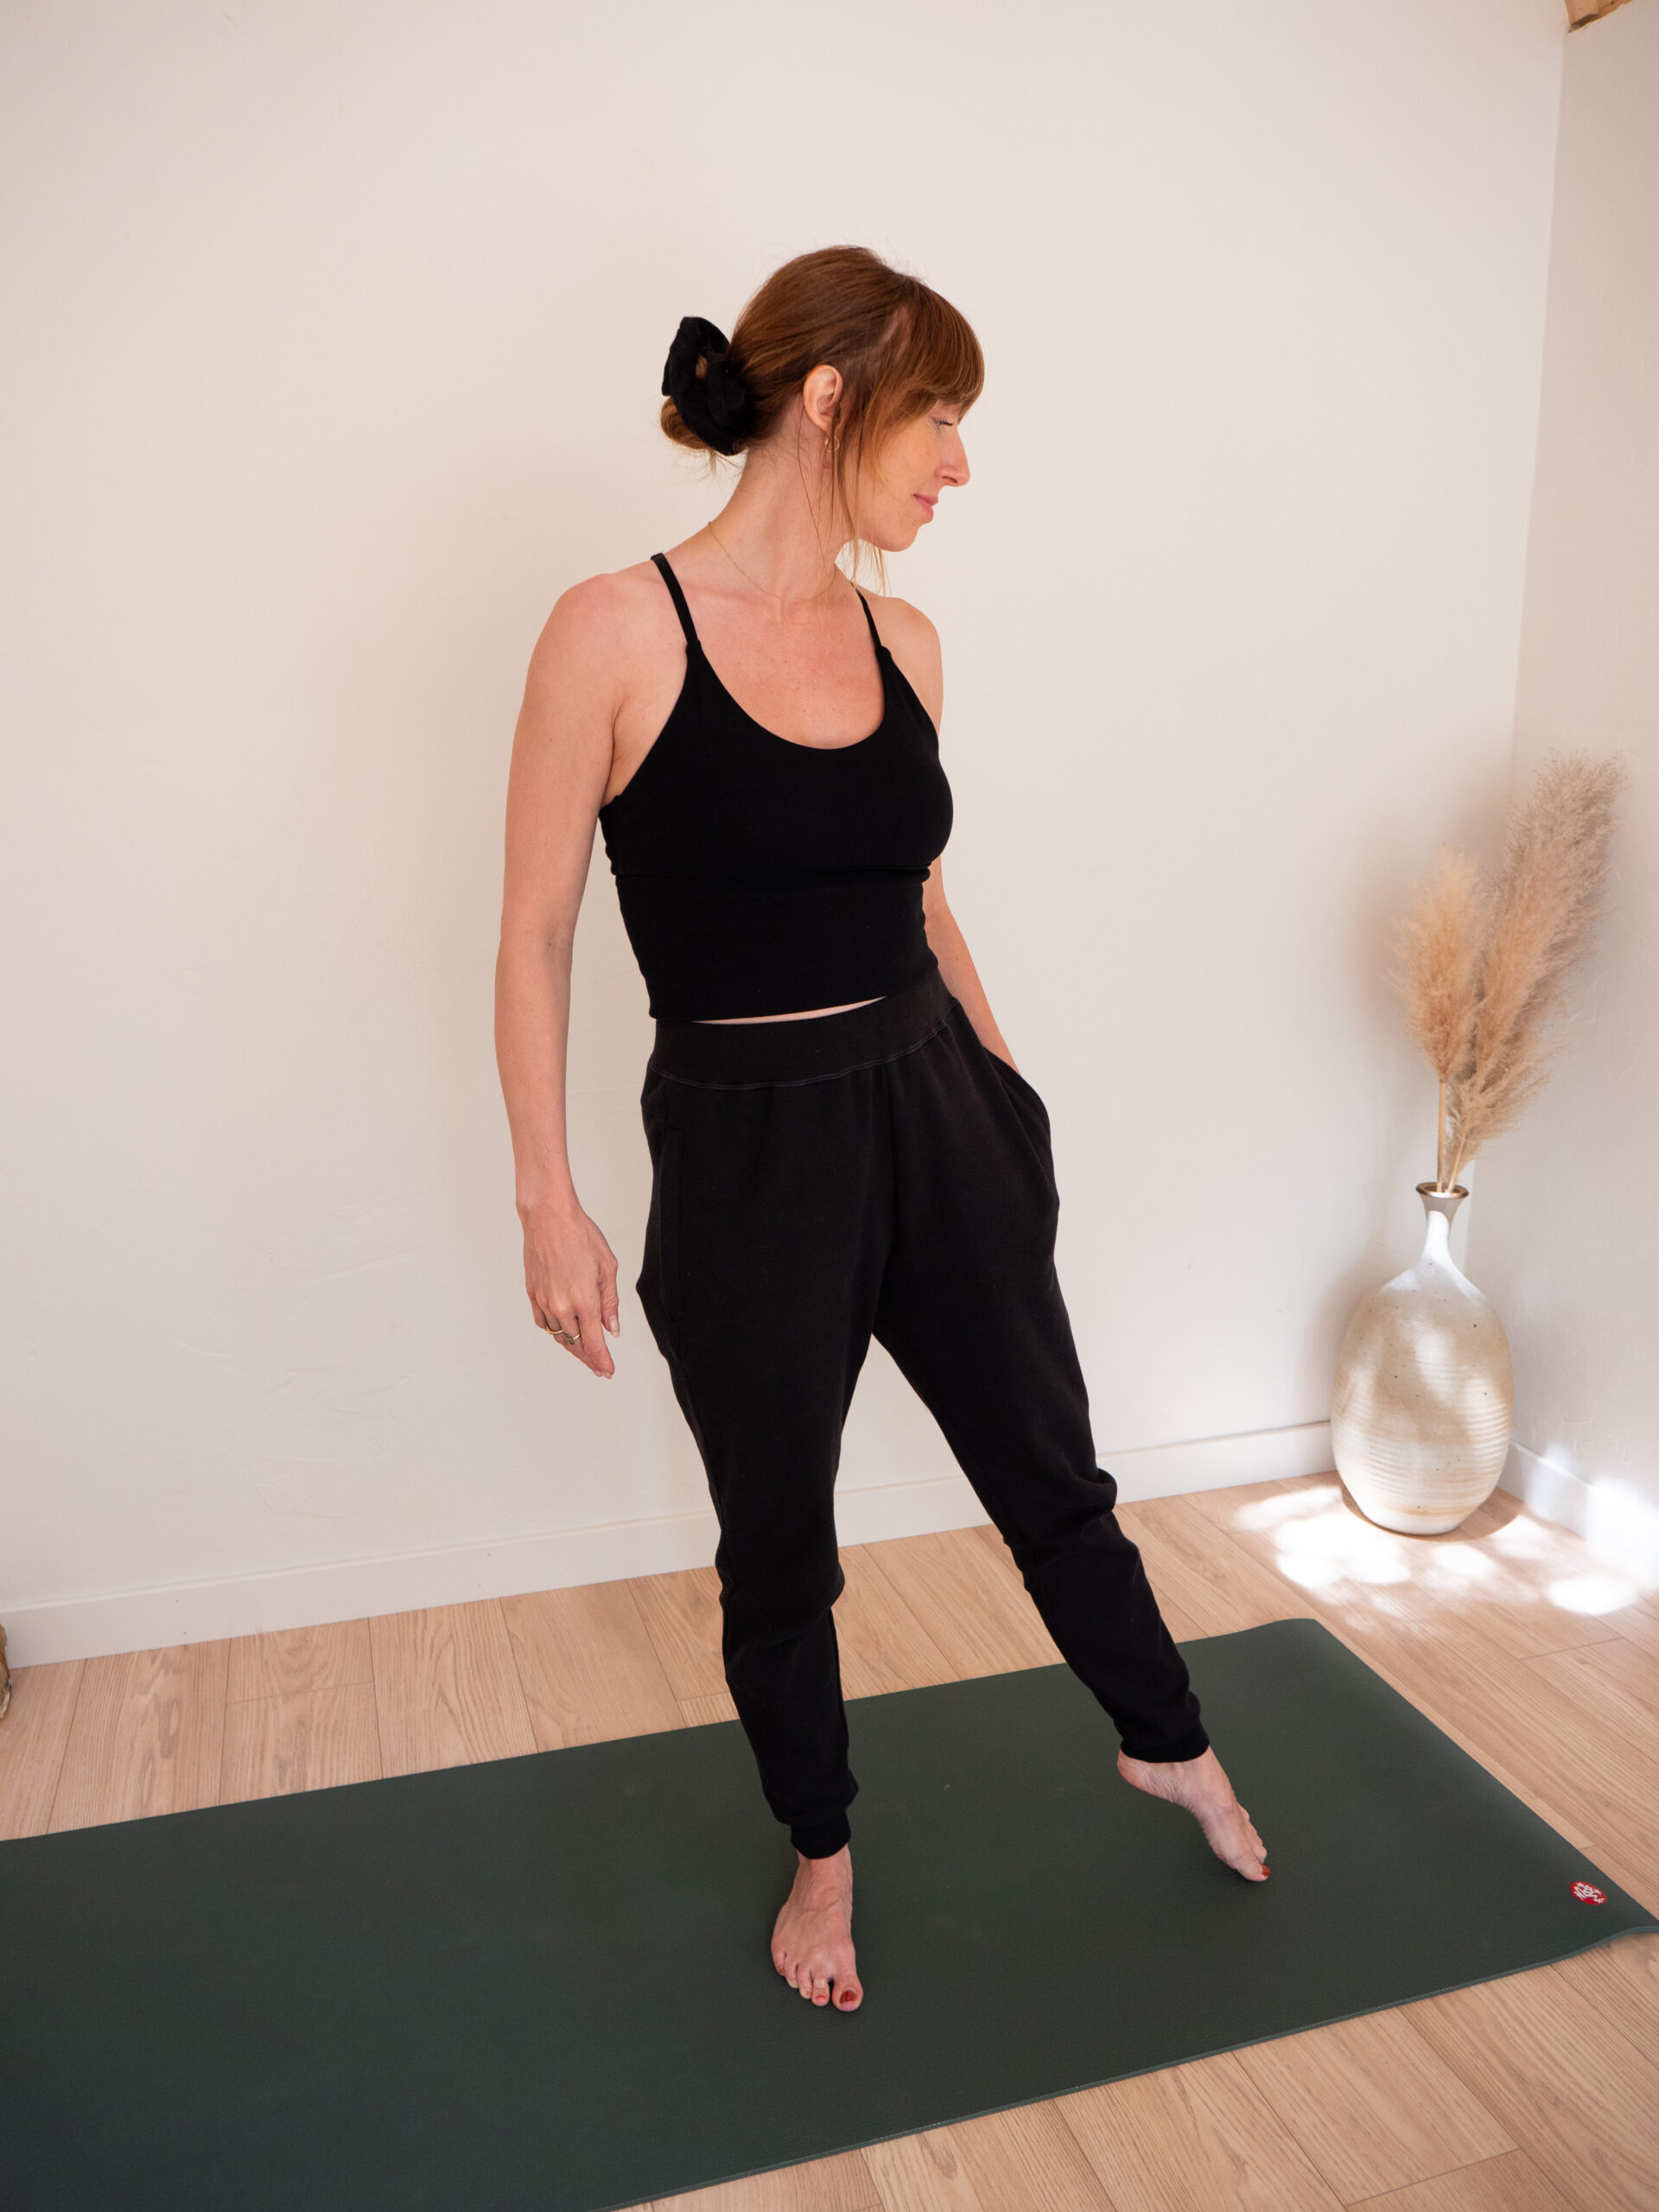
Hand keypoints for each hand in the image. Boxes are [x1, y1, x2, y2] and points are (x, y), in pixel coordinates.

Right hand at [521, 1199, 620, 1377]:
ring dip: (572, 1344)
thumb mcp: (607, 1267)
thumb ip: (610, 1302)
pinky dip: (554, 1329)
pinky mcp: (532, 1294)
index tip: (607, 1371)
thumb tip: (612, 1329)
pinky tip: (563, 1329)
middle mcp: (562, 1306)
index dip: (602, 1361)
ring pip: (559, 1335)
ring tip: (584, 1349)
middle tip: (599, 1365)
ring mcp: (544, 1301)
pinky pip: (544, 1322)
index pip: (594, 1343)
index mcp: (584, 1300)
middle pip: (576, 1344)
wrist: (548, 1218)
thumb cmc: (580, 1235)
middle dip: (589, 1357)